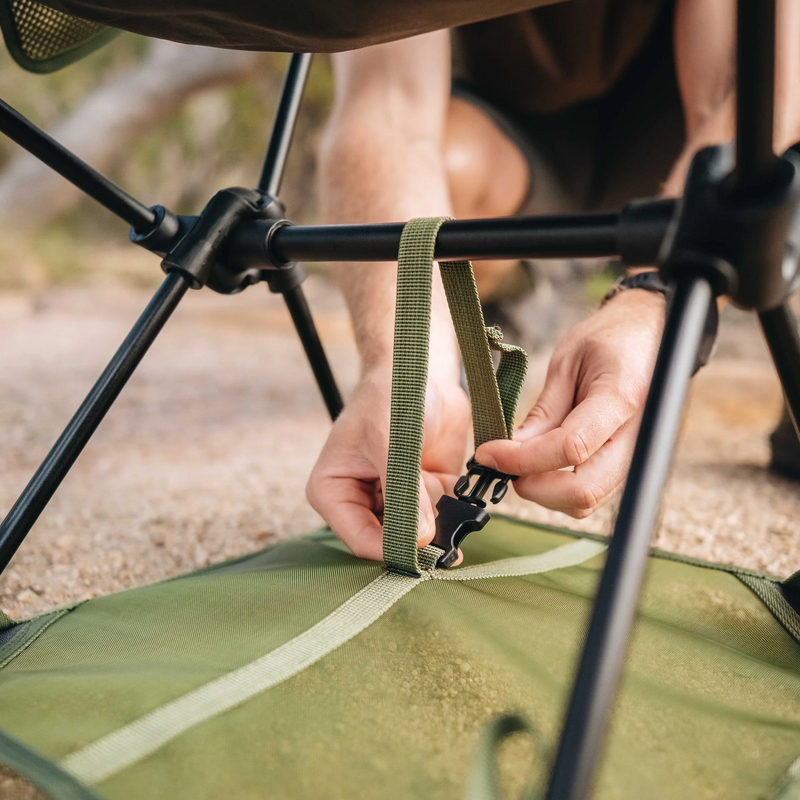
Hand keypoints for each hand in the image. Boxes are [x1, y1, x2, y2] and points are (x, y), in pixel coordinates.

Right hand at [307, 369, 470, 559]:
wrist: (421, 370)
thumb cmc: (389, 396)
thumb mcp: (390, 442)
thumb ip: (403, 492)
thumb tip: (421, 539)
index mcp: (334, 492)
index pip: (361, 539)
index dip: (392, 549)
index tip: (423, 548)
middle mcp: (362, 502)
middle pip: (392, 542)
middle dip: (420, 542)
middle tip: (449, 545)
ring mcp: (397, 501)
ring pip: (421, 535)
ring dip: (443, 530)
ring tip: (459, 517)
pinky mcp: (427, 495)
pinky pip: (445, 518)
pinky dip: (459, 514)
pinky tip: (468, 505)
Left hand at [476, 289, 665, 517]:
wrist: (651, 336)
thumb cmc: (610, 340)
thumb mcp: (568, 360)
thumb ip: (544, 409)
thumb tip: (511, 448)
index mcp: (622, 398)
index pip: (571, 447)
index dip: (522, 458)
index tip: (487, 453)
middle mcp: (638, 438)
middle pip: (583, 491)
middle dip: (534, 486)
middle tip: (502, 464)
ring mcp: (635, 458)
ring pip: (586, 501)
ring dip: (544, 492)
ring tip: (518, 461)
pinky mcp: (626, 467)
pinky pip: (590, 493)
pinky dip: (558, 489)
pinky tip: (538, 464)